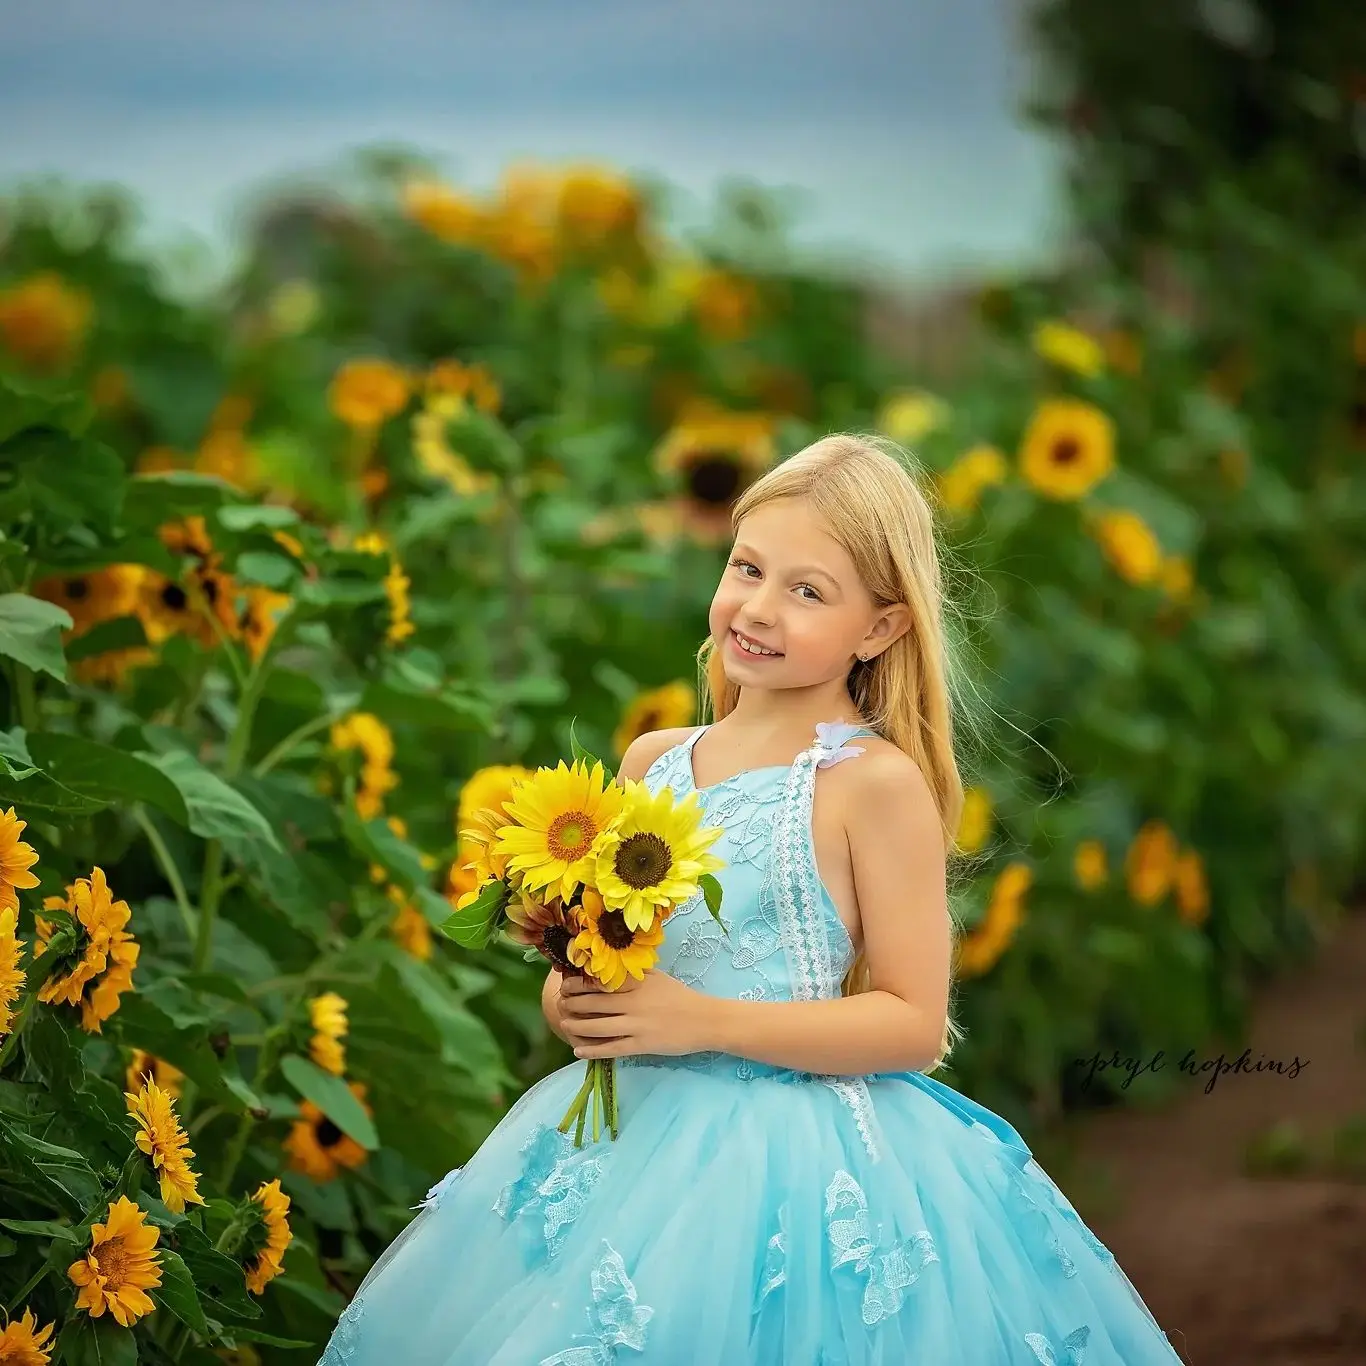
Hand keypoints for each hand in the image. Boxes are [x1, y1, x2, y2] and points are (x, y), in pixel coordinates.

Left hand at [557, 970, 714, 1058]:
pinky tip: (578, 1051)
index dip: (578, 984)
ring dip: (577, 1027)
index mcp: (637, 983)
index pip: (600, 982)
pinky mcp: (641, 1045)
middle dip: (572, 1005)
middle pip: (593, 1004)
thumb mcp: (657, 977)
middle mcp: (633, 1003)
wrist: (704, 1020)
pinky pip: (611, 1049)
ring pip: (598, 1027)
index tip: (565, 985)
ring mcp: (637, 1025)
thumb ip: (633, 975)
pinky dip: (592, 1050)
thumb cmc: (680, 997)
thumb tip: (608, 971)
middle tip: (560, 1005)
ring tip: (565, 1026)